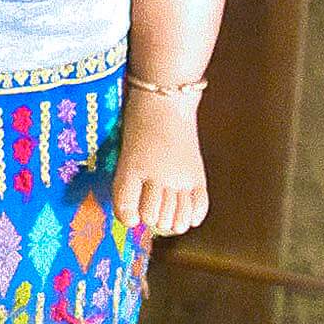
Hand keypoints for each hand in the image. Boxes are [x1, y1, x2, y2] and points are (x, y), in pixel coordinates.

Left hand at [111, 83, 208, 234]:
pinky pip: (198, 207)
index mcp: (131, 168)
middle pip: (153, 217)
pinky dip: (192, 217)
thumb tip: (133, 213)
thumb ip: (127, 182)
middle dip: (150, 219)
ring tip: (169, 216)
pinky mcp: (197, 174)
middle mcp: (156, 175)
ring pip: (175, 218)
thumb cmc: (140, 123)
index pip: (126, 207)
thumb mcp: (125, 152)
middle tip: (152, 212)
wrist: (165, 100)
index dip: (128, 217)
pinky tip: (186, 214)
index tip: (131, 216)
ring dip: (170, 222)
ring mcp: (179, 176)